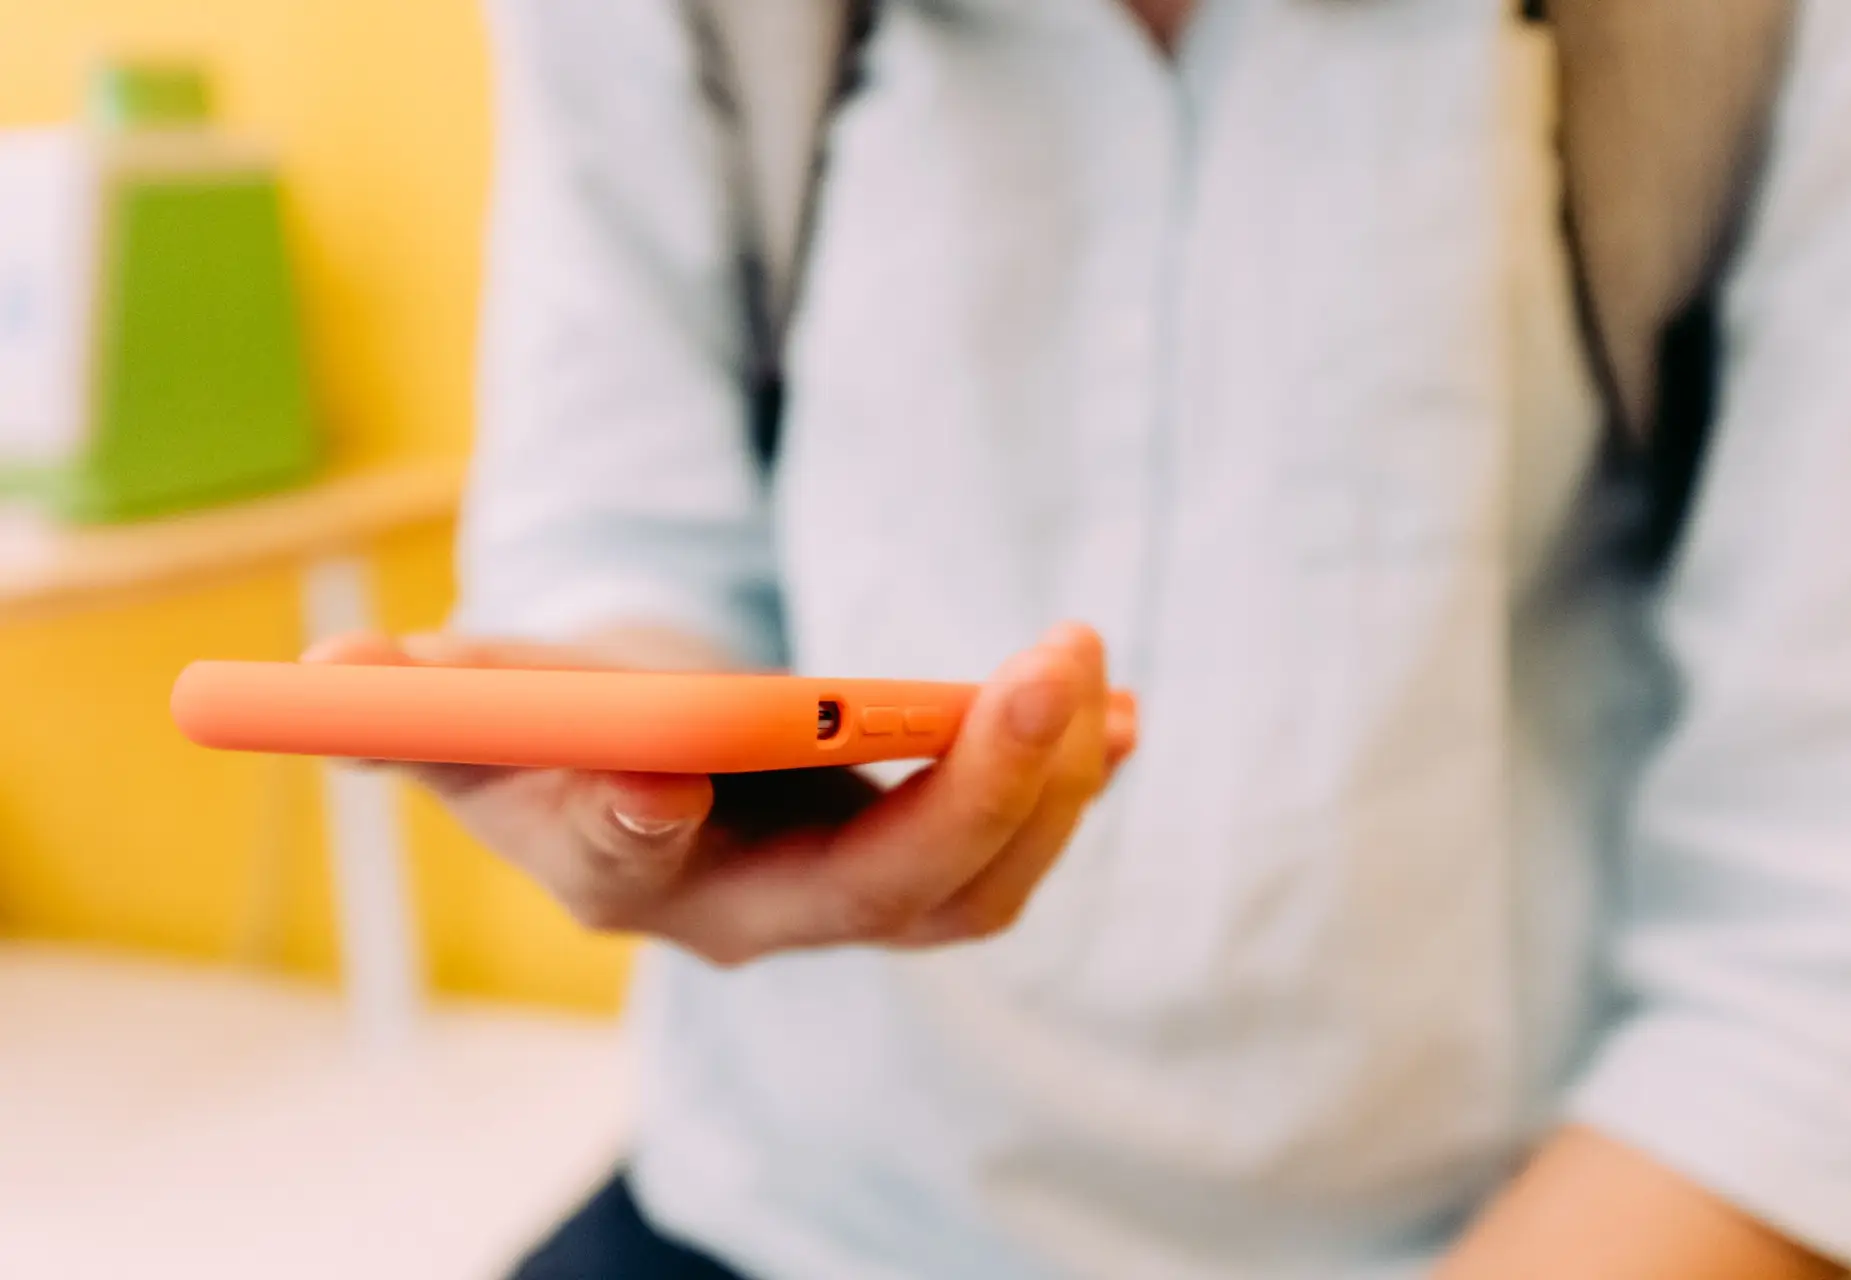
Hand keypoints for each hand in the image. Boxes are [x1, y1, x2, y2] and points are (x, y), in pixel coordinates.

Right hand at [304, 624, 1137, 964]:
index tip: (661, 773)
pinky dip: (1068, 781)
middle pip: (871, 891)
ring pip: (967, 884)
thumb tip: (329, 677)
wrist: (640, 750)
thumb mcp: (476, 704)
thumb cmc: (554, 727)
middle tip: (1046, 668)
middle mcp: (748, 912)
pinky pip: (1006, 846)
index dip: (643, 820)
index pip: (636, 865)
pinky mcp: (909, 852)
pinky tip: (1120, 715)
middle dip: (971, 787)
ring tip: (1087, 671)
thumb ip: (415, 700)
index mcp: (623, 872)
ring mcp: (842, 892)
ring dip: (1043, 783)